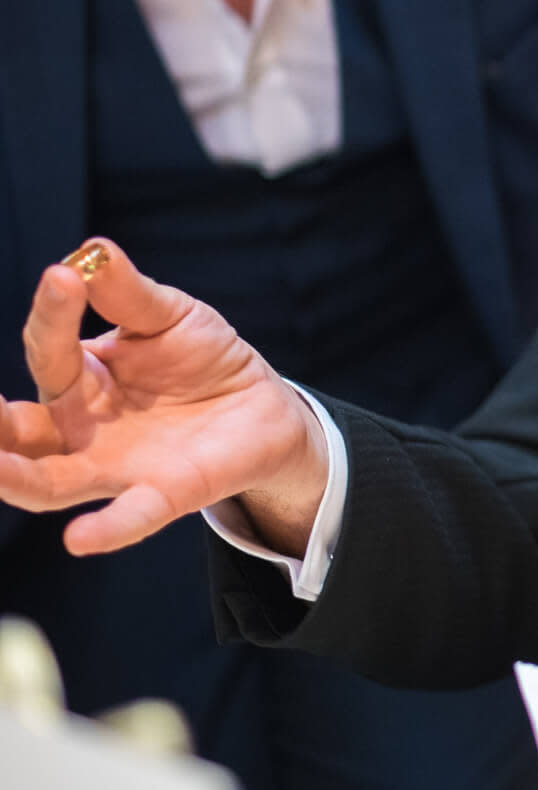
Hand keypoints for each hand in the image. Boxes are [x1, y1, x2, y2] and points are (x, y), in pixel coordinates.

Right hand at [0, 239, 328, 556]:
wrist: (263, 406)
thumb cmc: (201, 358)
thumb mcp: (168, 315)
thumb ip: (128, 293)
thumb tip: (90, 251)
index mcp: (81, 378)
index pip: (50, 350)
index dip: (52, 315)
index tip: (63, 277)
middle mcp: (81, 430)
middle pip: (20, 432)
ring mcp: (115, 468)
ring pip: (50, 483)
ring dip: (16, 477)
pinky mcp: (163, 494)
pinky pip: (129, 516)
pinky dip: (107, 527)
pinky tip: (80, 538)